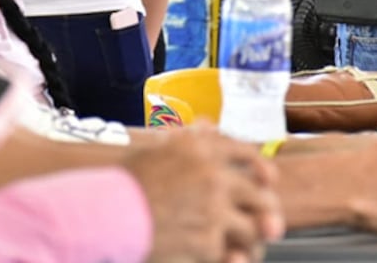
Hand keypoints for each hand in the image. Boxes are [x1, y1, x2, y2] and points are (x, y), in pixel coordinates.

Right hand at [126, 126, 283, 262]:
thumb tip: (208, 126)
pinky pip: (225, 251)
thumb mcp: (155, 149)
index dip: (260, 166)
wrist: (105, 214)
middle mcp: (212, 174)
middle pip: (258, 193)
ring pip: (251, 226)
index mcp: (200, 148)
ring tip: (247, 248)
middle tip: (270, 223)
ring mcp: (213, 208)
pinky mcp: (207, 239)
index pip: (245, 151)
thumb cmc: (122, 183)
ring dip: (250, 239)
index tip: (268, 178)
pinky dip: (223, 257)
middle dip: (267, 210)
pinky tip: (215, 257)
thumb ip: (186, 139)